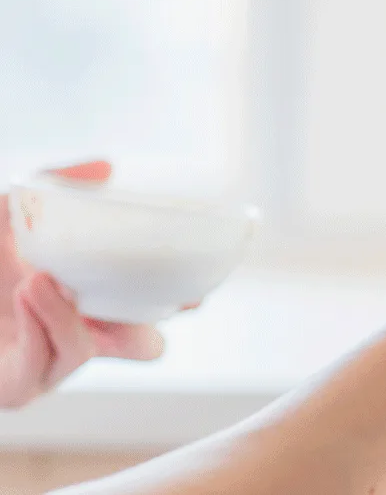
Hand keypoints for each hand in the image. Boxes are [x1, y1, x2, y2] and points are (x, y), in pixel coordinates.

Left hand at [0, 162, 165, 408]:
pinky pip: (41, 367)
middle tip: (148, 297)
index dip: (183, 298)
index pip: (151, 306)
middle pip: (142, 347)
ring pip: (85, 352)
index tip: (199, 281)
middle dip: (149, 323)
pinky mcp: (16, 388)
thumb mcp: (9, 211)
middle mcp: (74, 336)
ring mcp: (46, 366)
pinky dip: (39, 326)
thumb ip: (53, 184)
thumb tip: (105, 165)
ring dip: (67, 315)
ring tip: (39, 279)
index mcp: (88, 301)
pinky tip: (28, 292)